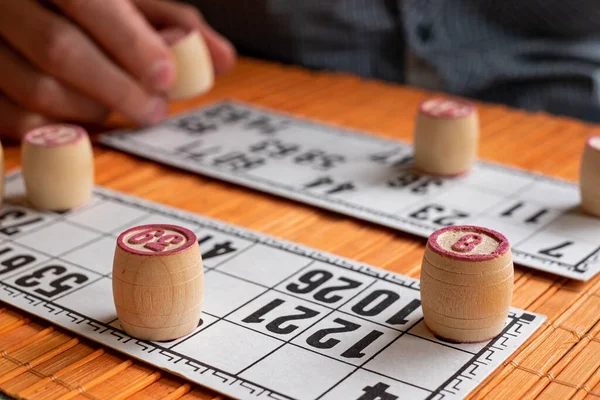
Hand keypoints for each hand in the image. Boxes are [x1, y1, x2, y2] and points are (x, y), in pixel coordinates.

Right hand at [0, 0, 235, 140]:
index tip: (165, 76)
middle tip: (154, 108)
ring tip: (122, 106)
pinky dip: (57, 126)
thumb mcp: (127, 1)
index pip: (88, 1)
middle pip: (59, 49)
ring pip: (36, 89)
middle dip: (119, 88)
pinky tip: (84, 116)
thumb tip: (222, 59)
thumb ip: (174, 24)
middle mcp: (7, 2)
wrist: (26, 6)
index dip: (131, 44)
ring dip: (91, 109)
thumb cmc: (86, 5)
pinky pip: (12, 117)